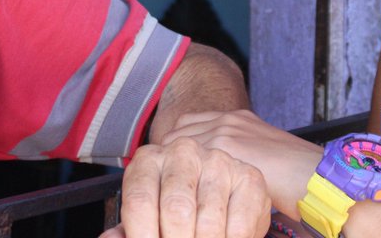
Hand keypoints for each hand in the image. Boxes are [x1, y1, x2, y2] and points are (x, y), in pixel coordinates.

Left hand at [99, 136, 270, 237]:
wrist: (221, 195)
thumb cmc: (175, 211)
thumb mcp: (148, 219)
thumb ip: (130, 230)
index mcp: (149, 160)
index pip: (138, 201)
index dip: (141, 236)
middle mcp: (183, 151)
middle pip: (176, 210)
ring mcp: (218, 160)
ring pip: (208, 223)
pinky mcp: (249, 176)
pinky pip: (238, 226)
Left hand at [162, 110, 322, 218]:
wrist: (317, 178)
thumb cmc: (291, 178)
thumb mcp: (257, 159)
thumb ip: (231, 159)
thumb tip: (206, 179)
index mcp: (234, 119)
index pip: (185, 125)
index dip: (174, 148)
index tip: (169, 169)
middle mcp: (228, 119)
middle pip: (177, 134)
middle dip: (167, 158)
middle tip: (164, 184)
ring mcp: (228, 129)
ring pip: (179, 146)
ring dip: (171, 168)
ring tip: (169, 192)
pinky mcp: (230, 144)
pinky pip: (192, 158)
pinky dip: (183, 177)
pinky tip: (182, 195)